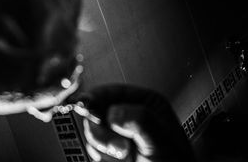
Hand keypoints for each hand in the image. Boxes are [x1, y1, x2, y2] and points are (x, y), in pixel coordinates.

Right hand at [77, 84, 195, 161]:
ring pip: (92, 135)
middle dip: (104, 133)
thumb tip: (114, 112)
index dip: (95, 98)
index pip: (112, 91)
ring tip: (127, 158)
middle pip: (95, 114)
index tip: (87, 106)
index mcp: (145, 104)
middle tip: (122, 149)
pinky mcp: (110, 153)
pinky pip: (93, 152)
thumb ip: (139, 120)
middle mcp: (130, 117)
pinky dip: (103, 159)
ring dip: (105, 149)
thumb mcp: (160, 140)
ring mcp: (118, 136)